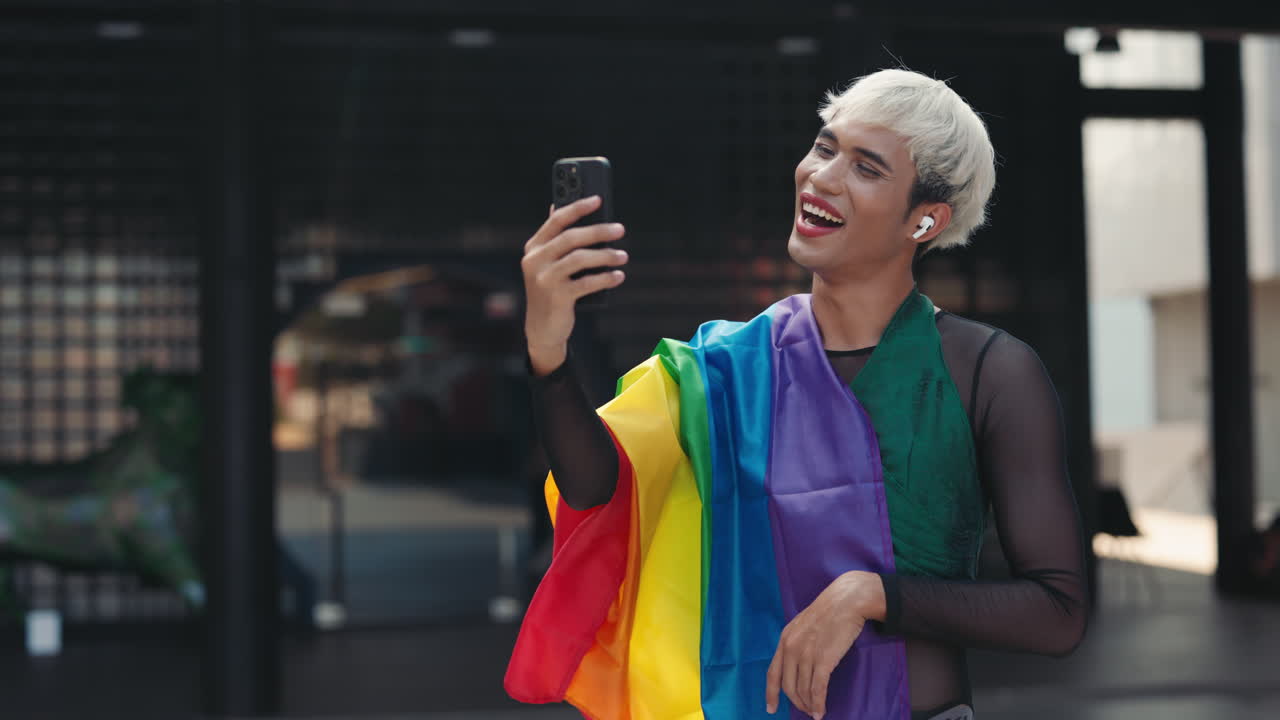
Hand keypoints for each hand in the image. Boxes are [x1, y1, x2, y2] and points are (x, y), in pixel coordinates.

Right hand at [521, 195, 628, 375]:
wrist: (542, 328)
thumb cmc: (552, 290)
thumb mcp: (550, 264)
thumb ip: (558, 240)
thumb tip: (568, 208)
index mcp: (534, 247)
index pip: (556, 220)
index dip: (578, 208)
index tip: (599, 200)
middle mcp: (535, 261)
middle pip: (571, 238)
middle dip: (598, 231)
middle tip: (620, 229)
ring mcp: (544, 279)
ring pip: (580, 259)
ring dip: (606, 256)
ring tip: (623, 256)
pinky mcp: (557, 297)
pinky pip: (586, 283)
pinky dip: (605, 278)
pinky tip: (618, 276)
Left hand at [765, 571, 884, 718]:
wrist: (846, 601)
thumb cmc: (828, 612)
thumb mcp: (802, 625)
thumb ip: (796, 643)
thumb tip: (797, 665)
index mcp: (785, 639)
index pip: (773, 673)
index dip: (771, 693)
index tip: (771, 708)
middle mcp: (791, 648)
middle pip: (788, 686)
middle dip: (796, 702)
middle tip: (804, 710)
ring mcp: (806, 654)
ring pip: (804, 690)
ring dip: (809, 705)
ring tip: (815, 713)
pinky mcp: (823, 660)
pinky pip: (818, 689)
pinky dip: (818, 704)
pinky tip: (821, 712)